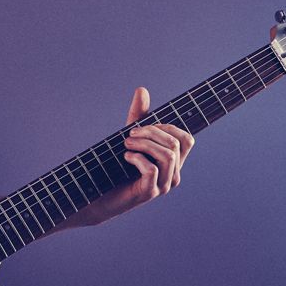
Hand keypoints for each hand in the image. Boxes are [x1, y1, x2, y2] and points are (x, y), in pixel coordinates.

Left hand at [72, 87, 195, 226]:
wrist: (98, 195)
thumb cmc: (117, 166)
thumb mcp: (131, 136)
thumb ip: (138, 116)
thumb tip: (142, 90)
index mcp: (173, 162)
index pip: (187, 139)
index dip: (168, 127)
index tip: (146, 126)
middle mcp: (173, 175)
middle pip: (175, 143)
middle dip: (151, 132)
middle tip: (129, 133)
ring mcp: (163, 186)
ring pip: (167, 155)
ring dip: (144, 143)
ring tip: (126, 143)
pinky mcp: (149, 193)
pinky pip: (151, 170)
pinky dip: (137, 158)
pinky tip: (125, 157)